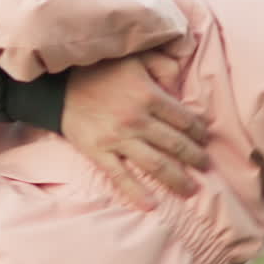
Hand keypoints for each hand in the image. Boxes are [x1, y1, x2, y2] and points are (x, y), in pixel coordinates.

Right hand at [60, 53, 208, 209]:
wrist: (58, 87)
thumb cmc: (100, 70)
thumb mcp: (136, 57)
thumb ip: (163, 65)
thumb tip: (180, 83)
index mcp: (149, 95)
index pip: (184, 119)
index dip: (198, 131)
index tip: (204, 139)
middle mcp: (137, 120)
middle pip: (175, 145)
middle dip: (195, 158)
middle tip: (205, 166)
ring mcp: (118, 139)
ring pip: (156, 164)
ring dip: (177, 179)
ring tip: (190, 189)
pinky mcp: (99, 152)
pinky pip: (121, 176)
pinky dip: (136, 192)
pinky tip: (151, 205)